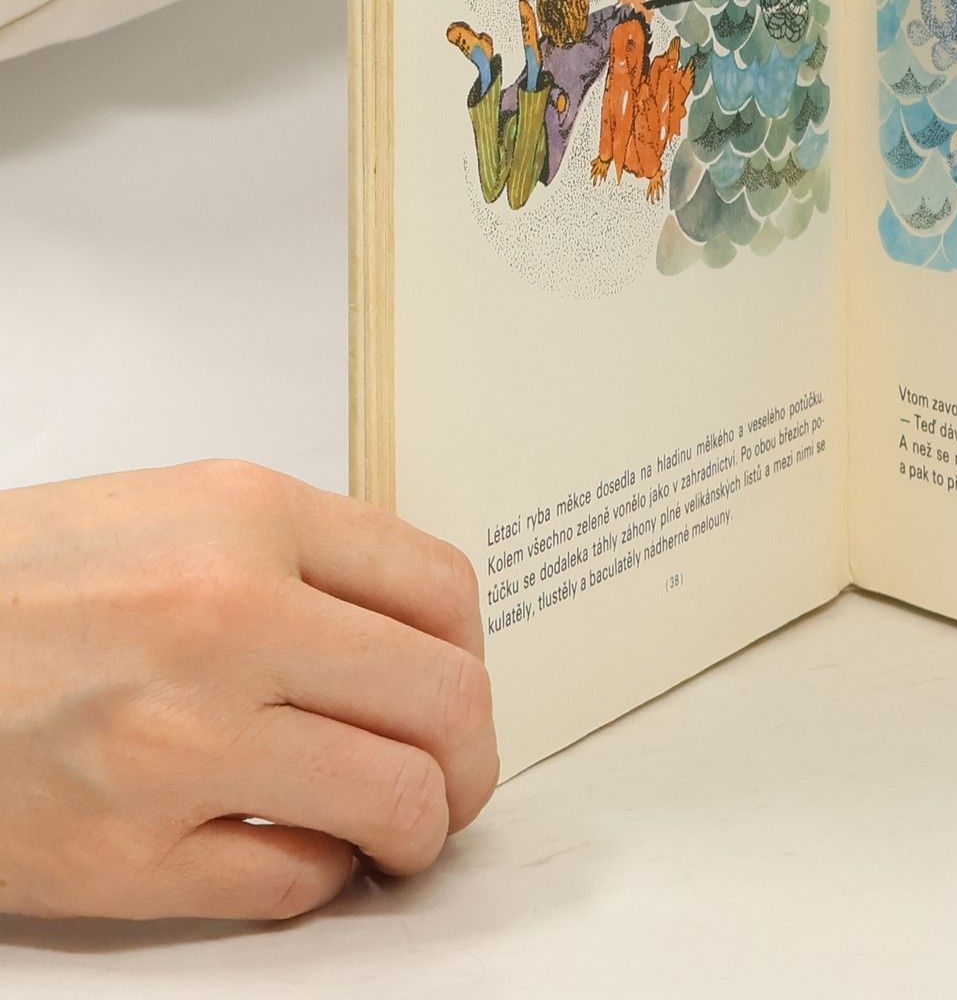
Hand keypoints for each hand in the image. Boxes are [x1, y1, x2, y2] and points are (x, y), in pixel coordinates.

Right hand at [0, 460, 496, 920]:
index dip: (477, 651)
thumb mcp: (176, 509)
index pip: (442, 588)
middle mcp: (228, 621)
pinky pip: (294, 882)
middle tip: (459, 776)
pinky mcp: (125, 856)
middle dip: (474, 754)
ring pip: (396, 800)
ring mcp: (179, 743)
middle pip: (445, 699)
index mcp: (248, 518)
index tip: (464, 684)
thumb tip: (415, 628)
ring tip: (404, 828)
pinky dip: (322, 875)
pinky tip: (303, 851)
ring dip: (423, 827)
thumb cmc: (19, 583)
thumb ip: (303, 553)